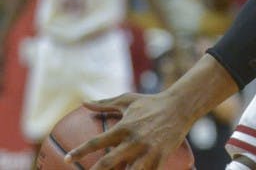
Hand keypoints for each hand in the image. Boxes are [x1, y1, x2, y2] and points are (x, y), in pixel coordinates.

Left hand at [66, 93, 190, 169]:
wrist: (181, 106)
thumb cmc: (151, 102)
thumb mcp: (128, 100)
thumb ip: (105, 104)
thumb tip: (84, 103)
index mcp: (124, 127)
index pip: (97, 141)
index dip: (80, 151)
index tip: (67, 159)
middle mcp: (134, 141)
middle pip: (109, 162)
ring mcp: (148, 151)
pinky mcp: (161, 157)